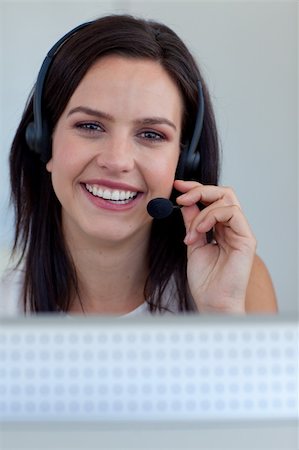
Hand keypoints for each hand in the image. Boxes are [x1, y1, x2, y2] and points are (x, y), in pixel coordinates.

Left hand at [174, 180, 255, 312]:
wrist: (212, 302)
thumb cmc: (205, 280)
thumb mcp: (192, 244)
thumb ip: (192, 223)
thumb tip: (187, 203)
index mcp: (221, 228)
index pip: (213, 199)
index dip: (196, 189)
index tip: (178, 187)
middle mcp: (233, 228)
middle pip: (223, 193)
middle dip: (199, 190)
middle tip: (181, 196)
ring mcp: (241, 232)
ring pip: (227, 199)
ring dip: (202, 210)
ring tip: (191, 231)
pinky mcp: (246, 239)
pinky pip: (232, 213)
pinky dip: (212, 216)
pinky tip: (200, 230)